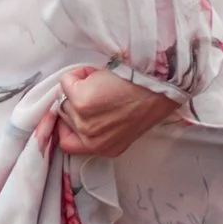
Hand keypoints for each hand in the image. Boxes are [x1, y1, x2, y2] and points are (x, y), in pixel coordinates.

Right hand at [53, 65, 176, 158]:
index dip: (67, 125)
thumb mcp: (121, 124)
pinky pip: (66, 82)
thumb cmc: (147, 98)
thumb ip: (98, 126)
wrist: (158, 85)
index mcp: (105, 148)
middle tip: (95, 91)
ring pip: (64, 99)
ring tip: (100, 83)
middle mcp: (92, 140)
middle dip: (75, 101)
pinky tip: (98, 75)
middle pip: (65, 117)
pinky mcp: (81, 102)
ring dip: (78, 87)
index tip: (74, 111)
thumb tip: (76, 108)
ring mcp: (84, 122)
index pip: (68, 144)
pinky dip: (78, 74)